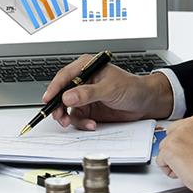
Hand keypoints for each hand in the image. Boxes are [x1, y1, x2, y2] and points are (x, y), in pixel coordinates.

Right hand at [44, 54, 174, 129]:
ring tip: (70, 122)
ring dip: (68, 117)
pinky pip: (78, 118)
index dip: (54, 88)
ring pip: (67, 108)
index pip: (65, 76)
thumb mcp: (109, 89)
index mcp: (86, 68)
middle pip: (61, 93)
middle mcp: (83, 82)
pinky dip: (81, 123)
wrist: (145, 103)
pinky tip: (91, 124)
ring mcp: (85, 97)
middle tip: (58, 116)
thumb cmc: (131, 87)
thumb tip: (68, 97)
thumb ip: (88, 93)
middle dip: (58, 106)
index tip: (48, 99)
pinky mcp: (89, 109)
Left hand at [156, 114, 192, 192]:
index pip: (188, 127)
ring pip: (165, 147)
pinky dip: (169, 170)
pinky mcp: (170, 148)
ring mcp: (180, 134)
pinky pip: (160, 161)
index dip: (189, 143)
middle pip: (173, 133)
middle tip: (190, 162)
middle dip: (178, 148)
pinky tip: (184, 174)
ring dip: (173, 160)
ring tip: (190, 169)